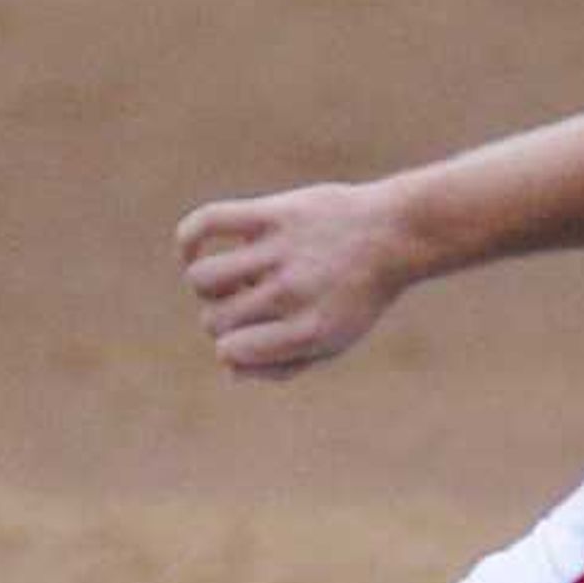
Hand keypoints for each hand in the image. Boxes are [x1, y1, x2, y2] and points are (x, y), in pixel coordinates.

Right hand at [173, 183, 411, 378]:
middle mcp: (292, 294)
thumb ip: (284, 365)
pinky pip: (206, 222)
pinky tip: (193, 250)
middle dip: (220, 317)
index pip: (231, 352)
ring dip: (207, 284)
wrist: (395, 235)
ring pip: (201, 278)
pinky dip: (188, 238)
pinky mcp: (272, 214)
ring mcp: (280, 252)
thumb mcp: (334, 340)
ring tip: (233, 278)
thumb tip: (229, 368)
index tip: (249, 335)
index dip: (231, 348)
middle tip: (247, 303)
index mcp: (309, 332)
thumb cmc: (358, 294)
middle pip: (214, 318)